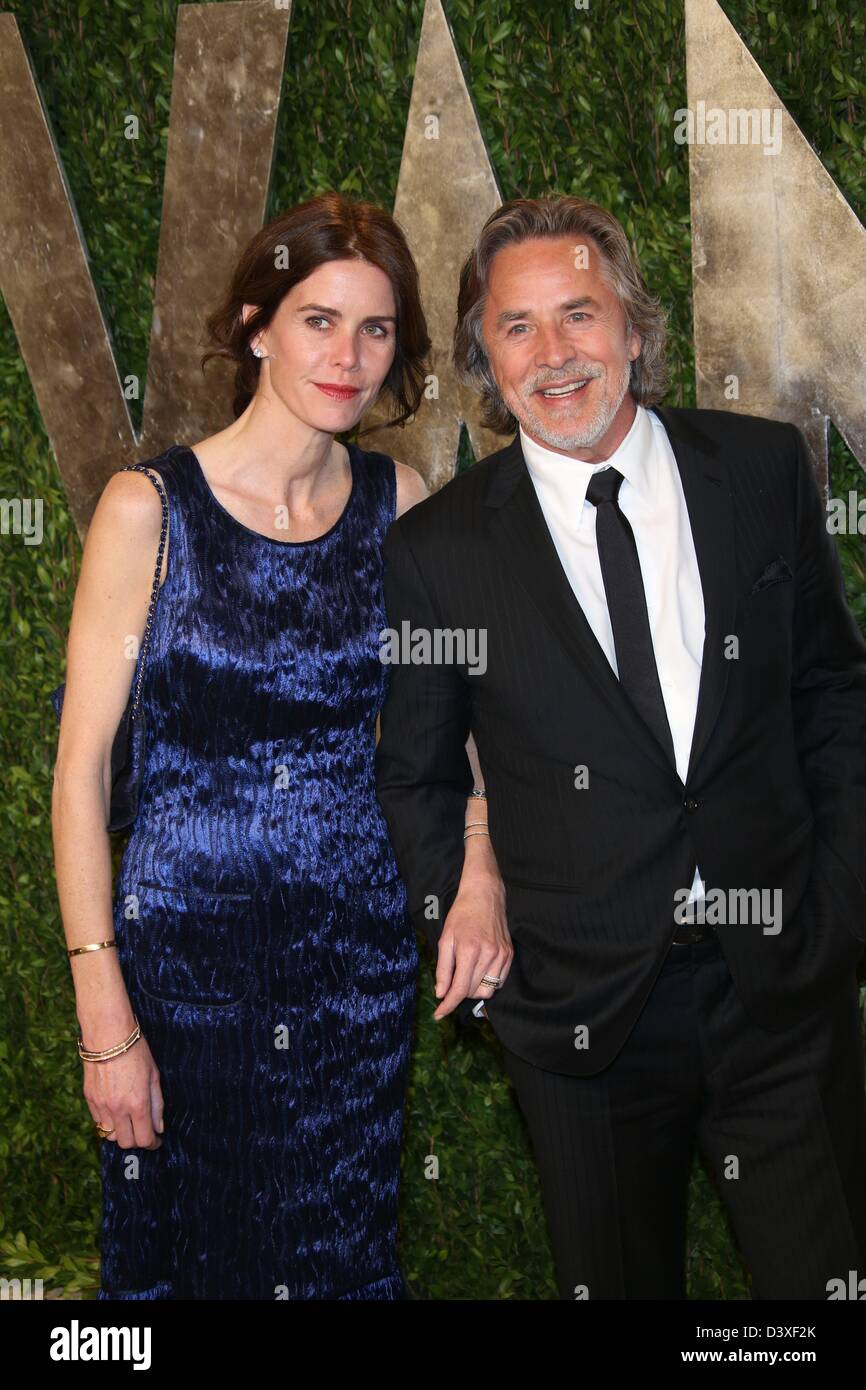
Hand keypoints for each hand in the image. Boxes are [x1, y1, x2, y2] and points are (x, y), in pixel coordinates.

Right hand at [83, 1033, 163, 1149]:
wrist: (108, 1035)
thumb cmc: (135, 1051)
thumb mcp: (154, 1075)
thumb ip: (156, 1104)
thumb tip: (159, 1127)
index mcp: (138, 1103)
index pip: (144, 1139)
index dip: (152, 1143)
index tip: (156, 1141)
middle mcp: (118, 1109)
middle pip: (126, 1143)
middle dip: (137, 1140)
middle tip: (143, 1131)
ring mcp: (101, 1105)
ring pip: (110, 1135)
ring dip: (121, 1132)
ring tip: (129, 1120)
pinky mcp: (89, 1099)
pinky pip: (99, 1122)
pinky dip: (109, 1121)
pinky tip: (116, 1110)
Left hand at [433, 870, 511, 1019]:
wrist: (485, 895)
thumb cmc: (462, 915)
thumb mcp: (446, 939)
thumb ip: (443, 969)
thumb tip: (441, 993)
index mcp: (469, 951)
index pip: (459, 989)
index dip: (448, 1005)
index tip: (439, 1015)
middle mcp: (489, 955)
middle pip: (472, 992)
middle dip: (458, 993)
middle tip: (451, 982)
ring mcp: (502, 956)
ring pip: (487, 991)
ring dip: (473, 989)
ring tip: (466, 974)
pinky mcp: (510, 955)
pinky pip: (499, 982)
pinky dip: (487, 983)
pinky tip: (479, 971)